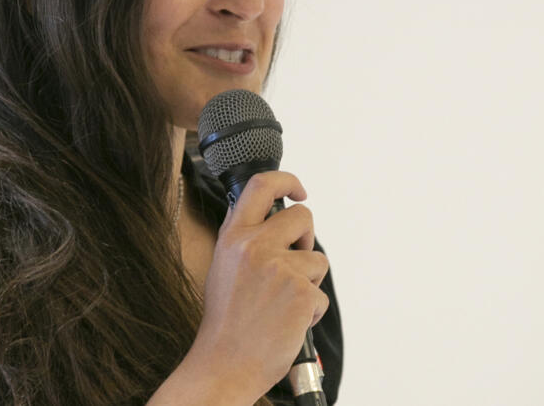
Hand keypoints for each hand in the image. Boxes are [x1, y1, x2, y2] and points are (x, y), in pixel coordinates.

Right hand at [186, 171, 329, 400]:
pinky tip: (288, 322)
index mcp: (234, 237)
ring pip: (317, 260)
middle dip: (306, 238)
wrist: (225, 363)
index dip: (287, 180)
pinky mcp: (302, 294)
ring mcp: (280, 269)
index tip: (298, 190)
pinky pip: (321, 294)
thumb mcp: (222, 266)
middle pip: (303, 217)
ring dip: (309, 281)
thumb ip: (243, 237)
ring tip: (283, 303)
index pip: (261, 186)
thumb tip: (267, 214)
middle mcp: (255, 246)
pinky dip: (311, 311)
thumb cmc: (226, 320)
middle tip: (296, 260)